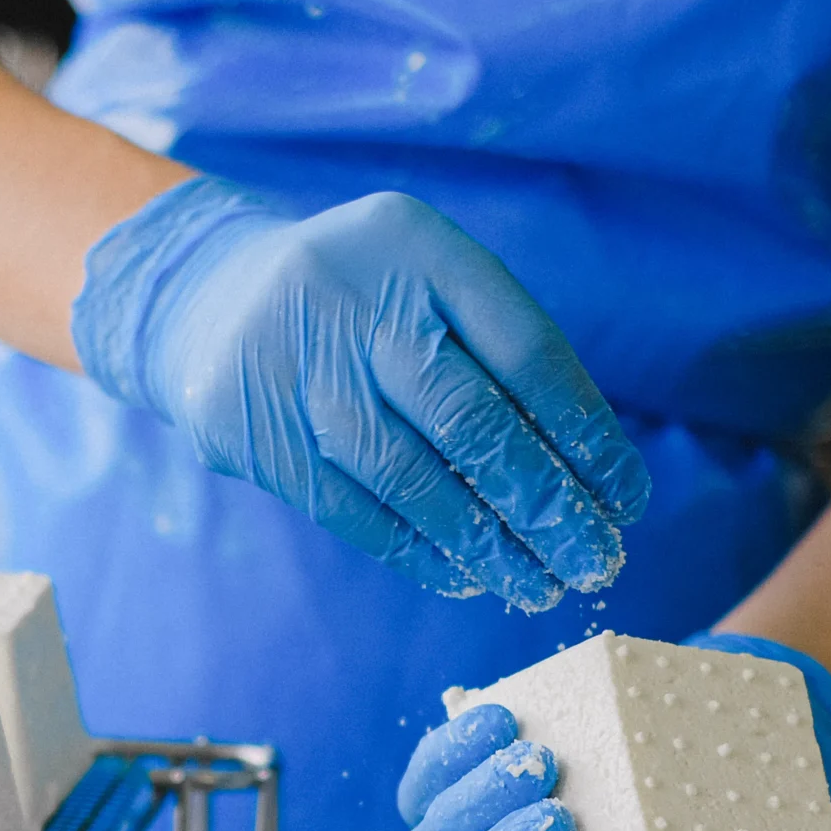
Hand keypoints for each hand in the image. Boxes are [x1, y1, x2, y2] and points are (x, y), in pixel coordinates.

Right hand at [74, 180, 651, 611]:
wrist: (205, 297)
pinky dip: (413, 549)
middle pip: (468, 418)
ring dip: (483, 544)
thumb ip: (492, 350)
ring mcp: (288, 364)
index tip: (625, 499)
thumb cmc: (358, 300)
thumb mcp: (424, 281)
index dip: (583, 433)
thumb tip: (587, 476)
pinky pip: (347, 507)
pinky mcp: (247, 429)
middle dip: (543, 502)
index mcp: (415, 244)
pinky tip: (462, 575)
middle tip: (593, 561)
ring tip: (536, 586)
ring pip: (407, 476)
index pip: (524, 350)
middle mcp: (348, 296)